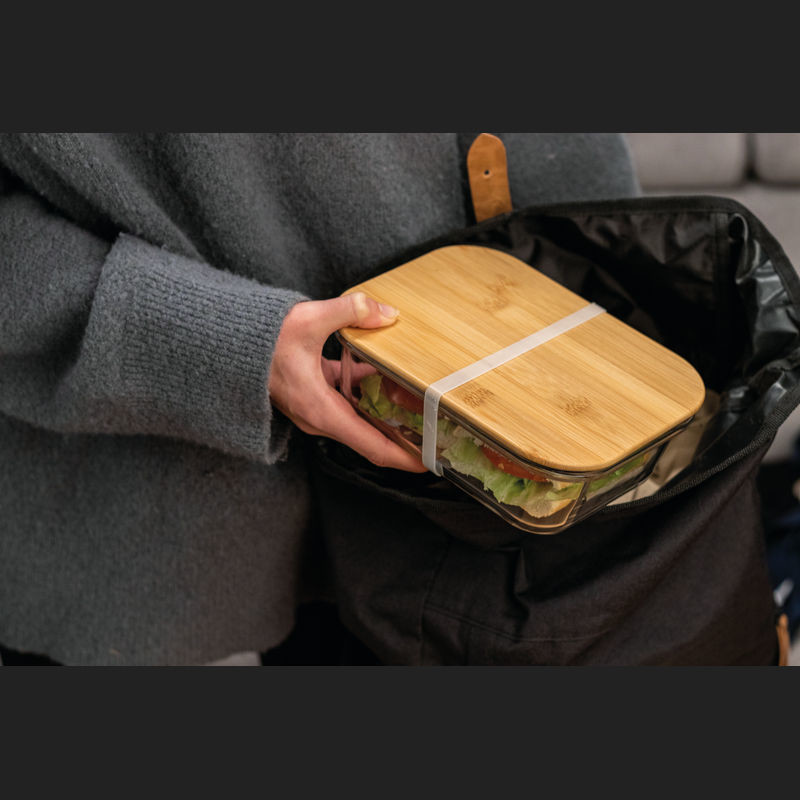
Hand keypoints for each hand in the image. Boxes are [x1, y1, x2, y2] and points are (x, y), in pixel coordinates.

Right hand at [269, 292, 426, 471]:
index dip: (406, 458)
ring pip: (362, 416)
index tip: (432, 463)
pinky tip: (384, 369)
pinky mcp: (313, 395)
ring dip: (389, 410)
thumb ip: (349, 312)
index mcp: (323, 412)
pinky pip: (348, 399)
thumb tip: (385, 312)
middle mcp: (321, 418)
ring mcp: (316, 409)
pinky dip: (368, 389)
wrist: (223, 345)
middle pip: (373, 437)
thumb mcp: (305, 321)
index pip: (373, 448)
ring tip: (422, 399)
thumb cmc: (258, 341)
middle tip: (440, 430)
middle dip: (406, 436)